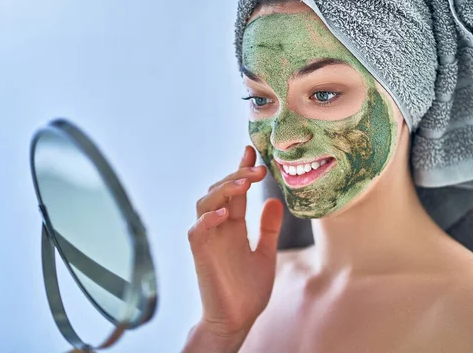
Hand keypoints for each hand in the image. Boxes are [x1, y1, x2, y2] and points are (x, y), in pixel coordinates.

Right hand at [188, 145, 283, 339]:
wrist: (237, 320)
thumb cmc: (248, 290)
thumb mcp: (266, 254)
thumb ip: (269, 229)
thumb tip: (274, 200)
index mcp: (234, 227)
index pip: (236, 192)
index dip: (241, 171)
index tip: (251, 152)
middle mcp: (219, 229)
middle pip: (220, 191)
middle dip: (237, 176)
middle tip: (256, 169)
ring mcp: (208, 239)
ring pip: (205, 203)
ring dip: (223, 190)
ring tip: (243, 184)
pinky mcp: (200, 254)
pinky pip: (197, 230)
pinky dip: (208, 219)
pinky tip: (226, 212)